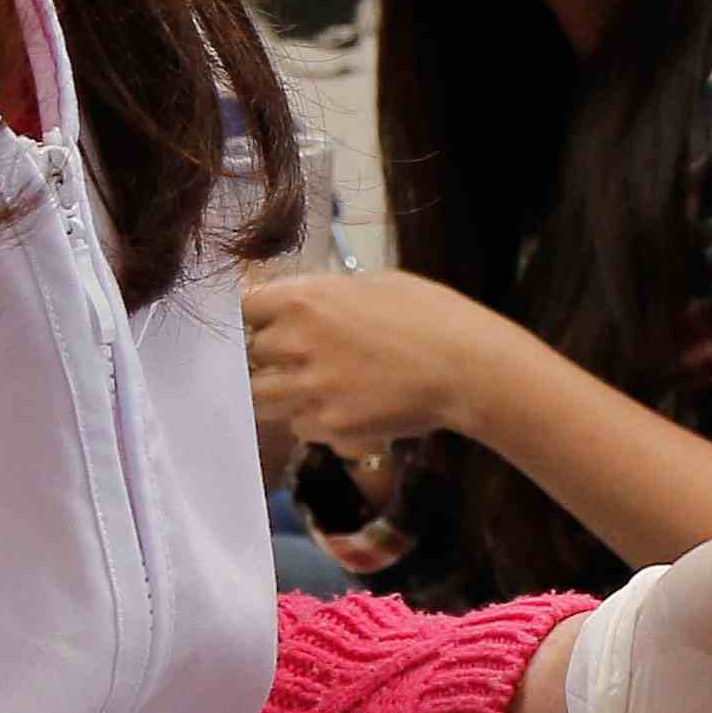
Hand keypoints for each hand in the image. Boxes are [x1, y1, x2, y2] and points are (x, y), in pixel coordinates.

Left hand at [245, 265, 526, 454]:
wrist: (470, 368)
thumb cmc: (434, 316)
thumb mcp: (378, 285)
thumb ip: (329, 296)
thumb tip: (303, 307)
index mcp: (305, 300)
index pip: (241, 309)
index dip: (251, 318)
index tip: (260, 324)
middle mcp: (296, 344)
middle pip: (248, 358)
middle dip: (269, 358)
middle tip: (298, 358)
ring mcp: (309, 390)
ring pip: (261, 399)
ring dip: (280, 393)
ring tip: (314, 386)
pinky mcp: (328, 426)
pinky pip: (299, 427)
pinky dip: (312, 420)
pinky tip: (344, 407)